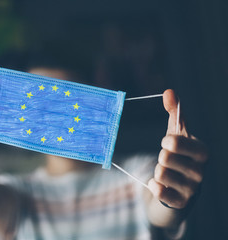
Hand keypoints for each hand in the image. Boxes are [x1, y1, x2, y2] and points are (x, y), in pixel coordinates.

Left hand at [148, 89, 207, 208]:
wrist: (178, 190)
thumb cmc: (178, 157)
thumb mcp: (177, 134)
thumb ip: (174, 113)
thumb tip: (169, 91)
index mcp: (202, 151)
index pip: (175, 142)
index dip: (167, 142)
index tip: (168, 144)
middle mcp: (201, 170)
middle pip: (165, 157)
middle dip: (161, 158)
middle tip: (168, 162)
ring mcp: (193, 189)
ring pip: (160, 173)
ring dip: (157, 173)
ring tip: (166, 175)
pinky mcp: (181, 204)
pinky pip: (159, 190)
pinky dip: (154, 186)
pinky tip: (161, 186)